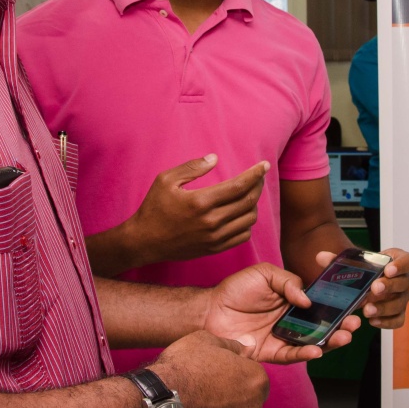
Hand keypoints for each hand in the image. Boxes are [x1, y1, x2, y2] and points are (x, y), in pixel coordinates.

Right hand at [124, 156, 267, 265]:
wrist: (144, 241)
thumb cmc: (153, 208)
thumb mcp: (166, 180)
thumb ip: (192, 167)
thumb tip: (215, 158)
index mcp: (201, 202)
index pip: (239, 186)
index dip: (255, 174)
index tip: (264, 165)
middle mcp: (211, 221)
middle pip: (248, 202)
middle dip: (258, 186)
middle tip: (258, 176)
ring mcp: (214, 238)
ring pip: (248, 220)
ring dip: (253, 204)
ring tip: (248, 193)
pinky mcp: (214, 249)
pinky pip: (242, 236)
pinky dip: (247, 223)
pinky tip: (241, 213)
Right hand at [147, 331, 268, 407]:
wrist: (157, 401)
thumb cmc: (183, 367)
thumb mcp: (206, 341)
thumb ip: (233, 346)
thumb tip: (249, 346)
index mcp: (256, 382)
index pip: (254, 380)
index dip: (236, 376)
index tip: (216, 376)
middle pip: (246, 405)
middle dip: (231, 400)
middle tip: (204, 393)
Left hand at [202, 263, 358, 363]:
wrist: (209, 311)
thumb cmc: (235, 290)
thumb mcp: (264, 274)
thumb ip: (288, 282)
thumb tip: (307, 300)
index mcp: (293, 299)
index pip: (321, 301)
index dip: (337, 302)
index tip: (353, 301)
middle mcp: (293, 318)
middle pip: (323, 323)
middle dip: (342, 324)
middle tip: (354, 324)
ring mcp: (284, 336)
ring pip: (314, 341)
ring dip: (331, 340)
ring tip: (344, 337)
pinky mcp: (273, 352)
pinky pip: (294, 354)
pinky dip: (307, 352)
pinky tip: (318, 349)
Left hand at [315, 248, 408, 328]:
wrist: (365, 282)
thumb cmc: (363, 269)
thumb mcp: (351, 262)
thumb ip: (337, 259)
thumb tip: (321, 257)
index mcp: (396, 261)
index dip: (401, 265)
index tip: (387, 269)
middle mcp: (403, 279)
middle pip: (405, 282)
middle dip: (389, 286)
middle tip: (374, 289)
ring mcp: (402, 297)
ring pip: (401, 303)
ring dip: (385, 307)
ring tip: (367, 310)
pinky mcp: (398, 313)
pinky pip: (398, 320)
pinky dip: (387, 322)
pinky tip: (373, 321)